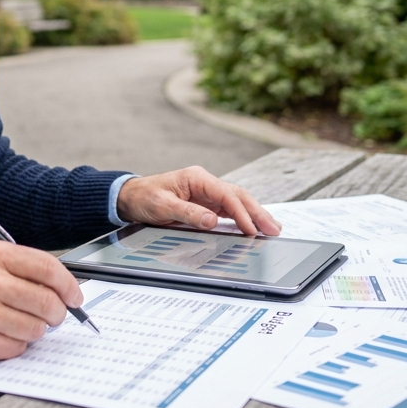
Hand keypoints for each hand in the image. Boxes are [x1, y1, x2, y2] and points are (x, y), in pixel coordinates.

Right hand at [0, 239, 82, 360]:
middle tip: (53, 316)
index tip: (75, 296)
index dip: (68, 285)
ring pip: (36, 327)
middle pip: (46, 300)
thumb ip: (18, 268)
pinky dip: (15, 344)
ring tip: (18, 323)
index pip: (47, 267)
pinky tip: (0, 334)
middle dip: (57, 313)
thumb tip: (61, 286)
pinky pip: (17, 347)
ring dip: (34, 330)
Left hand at [116, 166, 280, 235]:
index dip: (240, 212)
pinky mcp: (205, 203)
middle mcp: (205, 183)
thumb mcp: (162, 206)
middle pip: (238, 196)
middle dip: (257, 212)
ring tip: (272, 228)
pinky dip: (243, 218)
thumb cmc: (145, 197)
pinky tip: (254, 227)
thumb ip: (187, 213)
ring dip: (254, 215)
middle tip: (274, 229)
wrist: (131, 197)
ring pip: (237, 202)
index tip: (251, 228)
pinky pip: (229, 210)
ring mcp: (207, 193)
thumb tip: (212, 221)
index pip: (226, 194)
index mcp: (197, 178)